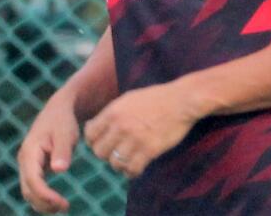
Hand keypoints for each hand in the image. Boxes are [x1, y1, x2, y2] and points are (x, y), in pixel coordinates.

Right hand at [17, 91, 79, 213]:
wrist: (58, 110)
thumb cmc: (63, 121)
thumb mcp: (66, 133)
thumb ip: (62, 151)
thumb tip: (58, 170)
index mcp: (30, 151)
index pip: (33, 180)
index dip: (46, 195)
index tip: (63, 204)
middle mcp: (24, 159)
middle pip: (27, 190)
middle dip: (44, 203)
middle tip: (66, 207)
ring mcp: (27, 164)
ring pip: (28, 192)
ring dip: (43, 204)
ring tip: (63, 207)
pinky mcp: (33, 168)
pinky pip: (33, 188)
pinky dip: (43, 199)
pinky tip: (57, 203)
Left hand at [83, 81, 200, 177]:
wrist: (181, 101)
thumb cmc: (155, 98)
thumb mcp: (127, 99)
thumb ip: (110, 113)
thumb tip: (93, 126)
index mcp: (112, 111)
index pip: (89, 134)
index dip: (92, 142)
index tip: (101, 143)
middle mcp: (120, 126)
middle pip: (99, 152)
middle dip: (105, 155)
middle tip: (114, 154)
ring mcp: (135, 139)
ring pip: (114, 163)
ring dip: (118, 165)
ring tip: (125, 162)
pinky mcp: (150, 150)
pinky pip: (132, 169)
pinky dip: (131, 172)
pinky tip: (135, 169)